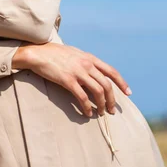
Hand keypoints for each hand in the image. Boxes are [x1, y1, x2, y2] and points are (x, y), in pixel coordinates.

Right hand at [12, 43, 130, 116]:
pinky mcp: (68, 80)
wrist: (38, 53)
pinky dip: (87, 107)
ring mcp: (78, 72)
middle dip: (112, 100)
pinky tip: (87, 113)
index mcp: (90, 58)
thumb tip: (94, 70)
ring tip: (101, 113)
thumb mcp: (74, 53)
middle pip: (107, 85)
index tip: (128, 93)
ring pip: (98, 92)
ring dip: (102, 105)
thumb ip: (85, 61)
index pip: (111, 71)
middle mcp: (87, 64)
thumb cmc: (54, 54)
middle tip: (111, 110)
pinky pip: (82, 97)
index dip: (121, 83)